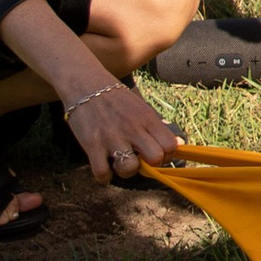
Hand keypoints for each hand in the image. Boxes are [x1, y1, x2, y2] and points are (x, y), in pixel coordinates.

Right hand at [62, 76, 181, 186]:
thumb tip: (177, 145)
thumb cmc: (115, 98)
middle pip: (156, 159)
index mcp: (147, 118)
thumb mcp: (140, 107)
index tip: (155, 154)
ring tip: (118, 163)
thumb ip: (155, 126)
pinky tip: (103, 166)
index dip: (166, 156)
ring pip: (130, 169)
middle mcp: (132, 128)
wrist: (84, 84)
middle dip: (149, 165)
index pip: (171, 146)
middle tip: (138, 159)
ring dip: (125, 171)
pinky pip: (102, 173)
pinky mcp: (92, 144)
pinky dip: (103, 176)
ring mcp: (112, 137)